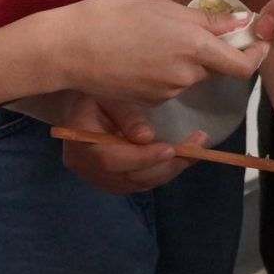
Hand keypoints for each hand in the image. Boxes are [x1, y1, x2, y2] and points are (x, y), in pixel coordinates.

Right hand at [38, 0, 264, 105]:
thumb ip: (207, 20)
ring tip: (151, 38)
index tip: (259, 44)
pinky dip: (162, 72)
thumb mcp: (164, 8)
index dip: (256, 56)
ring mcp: (167, 92)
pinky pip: (167, 86)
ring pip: (189, 76)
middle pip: (213, 67)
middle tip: (186, 28)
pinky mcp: (148, 103)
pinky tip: (138, 56)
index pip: (243, 65)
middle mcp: (186, 75)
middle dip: (209, 51)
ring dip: (182, 60)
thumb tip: (242, 22)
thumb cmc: (113, 17)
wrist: (70, 47)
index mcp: (194, 47)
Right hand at [57, 96, 196, 194]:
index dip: (142, 158)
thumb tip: (147, 137)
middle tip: (198, 147)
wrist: (75, 100)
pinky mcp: (107, 179)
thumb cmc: (93, 90)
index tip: (172, 149)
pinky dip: (161, 173)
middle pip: (127, 176)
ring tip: (197, 150)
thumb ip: (126, 113)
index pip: (110, 159)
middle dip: (166, 166)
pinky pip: (137, 183)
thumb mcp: (108, 92)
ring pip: (137, 183)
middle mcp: (82, 163)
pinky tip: (182, 157)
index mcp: (78, 137)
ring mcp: (94, 175)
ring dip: (169, 170)